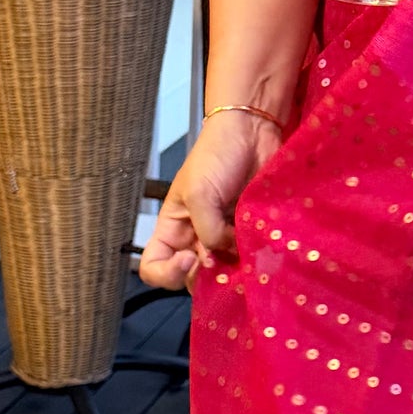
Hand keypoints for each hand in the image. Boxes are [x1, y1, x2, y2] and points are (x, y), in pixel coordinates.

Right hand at [139, 109, 283, 288]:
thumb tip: (222, 256)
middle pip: (191, 280)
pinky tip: (259, 243)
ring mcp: (225, 239)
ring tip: (244, 249)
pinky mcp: (249, 235)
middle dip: (206, 275)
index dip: (165, 273)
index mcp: (172, 229)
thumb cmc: (217, 154)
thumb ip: (205, 230)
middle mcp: (196, 239)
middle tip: (222, 257)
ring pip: (224, 275)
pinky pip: (250, 259)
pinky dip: (255, 258)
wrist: (254, 134)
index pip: (153, 267)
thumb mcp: (198, 193)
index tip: (188, 259)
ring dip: (234, 269)